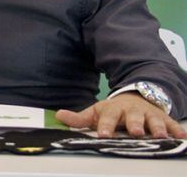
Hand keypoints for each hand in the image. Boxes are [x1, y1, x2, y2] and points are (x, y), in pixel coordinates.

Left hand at [56, 93, 185, 137]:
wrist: (137, 97)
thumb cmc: (114, 110)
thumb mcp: (96, 112)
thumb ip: (79, 118)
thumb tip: (59, 116)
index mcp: (114, 110)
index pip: (108, 117)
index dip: (105, 126)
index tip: (102, 134)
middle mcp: (132, 112)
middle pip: (133, 118)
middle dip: (133, 125)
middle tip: (134, 132)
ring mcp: (149, 115)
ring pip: (154, 121)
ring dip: (157, 128)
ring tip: (159, 135)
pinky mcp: (164, 119)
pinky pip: (172, 124)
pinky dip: (177, 130)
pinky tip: (182, 137)